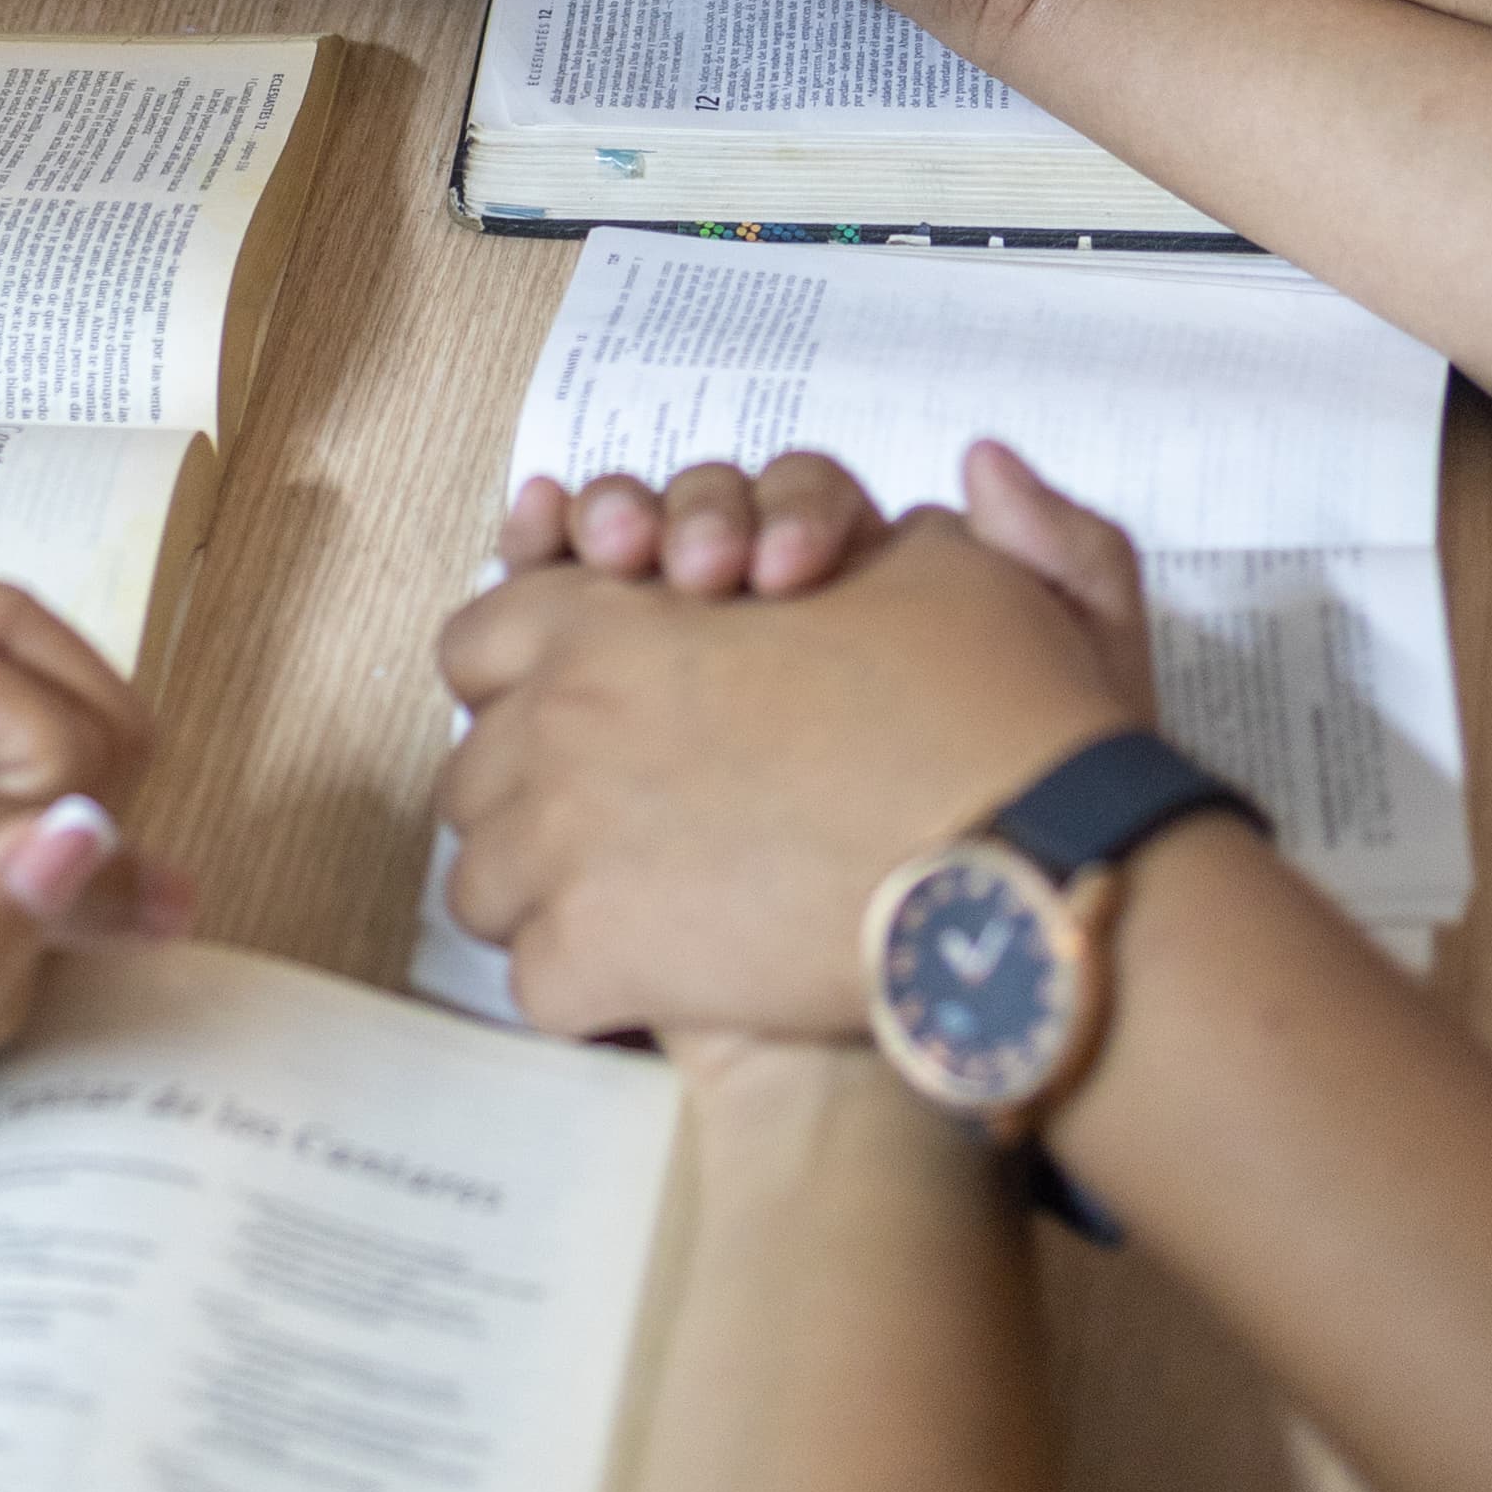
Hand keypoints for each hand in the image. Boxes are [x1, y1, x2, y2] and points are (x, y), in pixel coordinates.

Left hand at [434, 471, 1150, 1038]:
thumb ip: (865, 528)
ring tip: (641, 907)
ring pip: (481, 887)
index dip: (528, 673)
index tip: (591, 707)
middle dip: (534, 795)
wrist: (1017, 868)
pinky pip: (536, 986)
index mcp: (600, 617)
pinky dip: (589, 989)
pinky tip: (662, 984)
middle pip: (474, 772)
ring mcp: (563, 849)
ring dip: (546, 896)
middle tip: (626, 818)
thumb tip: (897, 502)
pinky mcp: (596, 965)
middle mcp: (556, 723)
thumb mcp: (937, 571)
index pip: (480, 638)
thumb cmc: (982, 712)